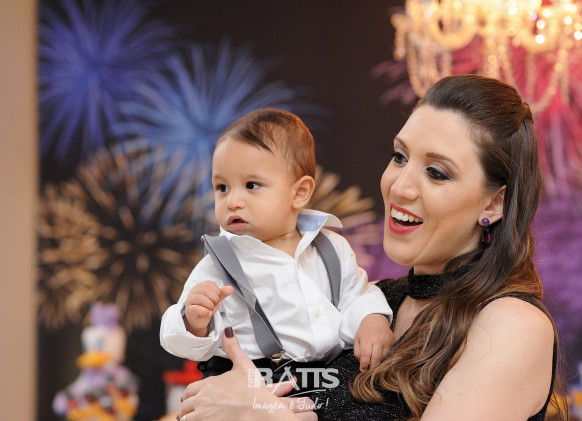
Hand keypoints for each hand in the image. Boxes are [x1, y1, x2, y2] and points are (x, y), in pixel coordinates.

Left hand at [178, 328, 316, 420]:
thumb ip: (232, 347)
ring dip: (188, 417)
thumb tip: (228, 332)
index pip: (189, 390)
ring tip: (193, 417)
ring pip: (185, 417)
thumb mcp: (244, 365)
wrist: (260, 410)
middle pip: (185, 405)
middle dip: (188, 406)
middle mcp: (203, 399)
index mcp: (209, 384)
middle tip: (192, 409)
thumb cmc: (253, 391)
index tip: (192, 397)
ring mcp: (203, 414)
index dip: (190, 394)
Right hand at [184, 281, 232, 336]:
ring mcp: (190, 300)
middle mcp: (194, 291)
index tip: (217, 299)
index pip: (211, 284)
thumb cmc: (206, 306)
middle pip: (206, 290)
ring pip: (201, 299)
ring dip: (210, 306)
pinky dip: (206, 311)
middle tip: (215, 305)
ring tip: (211, 310)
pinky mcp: (189, 310)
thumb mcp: (216, 299)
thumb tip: (231, 288)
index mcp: (201, 286)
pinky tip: (209, 314)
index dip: (217, 292)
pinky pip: (197, 309)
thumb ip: (223, 293)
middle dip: (215, 299)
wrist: (199, 319)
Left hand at [354, 313, 394, 370]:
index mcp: (366, 339)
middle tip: (370, 371)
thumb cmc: (365, 330)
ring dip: (379, 361)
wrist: (376, 319)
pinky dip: (385, 355)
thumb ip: (357, 352)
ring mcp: (386, 340)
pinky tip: (381, 353)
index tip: (363, 370)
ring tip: (375, 362)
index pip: (366, 355)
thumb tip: (361, 363)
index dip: (364, 365)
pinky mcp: (393, 340)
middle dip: (373, 367)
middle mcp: (377, 340)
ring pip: (384, 357)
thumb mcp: (357, 339)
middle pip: (376, 358)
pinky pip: (389, 352)